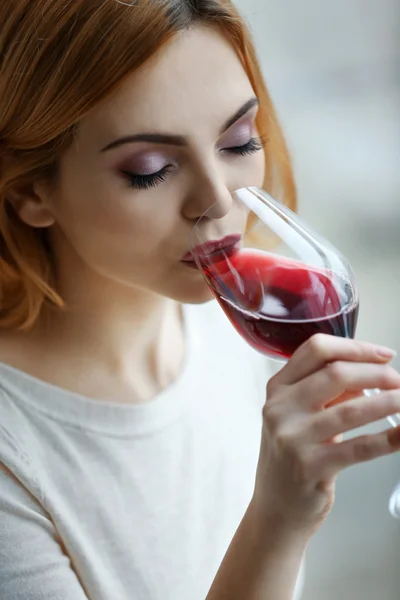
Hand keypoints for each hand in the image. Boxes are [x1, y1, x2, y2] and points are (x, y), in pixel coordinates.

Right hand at [253, 334, 399, 534]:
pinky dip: (389, 439)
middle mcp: (280, 408)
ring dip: (388, 403)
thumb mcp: (300, 416)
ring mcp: (293, 437)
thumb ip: (329, 392)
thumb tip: (371, 376)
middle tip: (398, 381)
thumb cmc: (292, 456)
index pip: (316, 349)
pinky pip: (360, 447)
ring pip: (351, 409)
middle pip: (335, 372)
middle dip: (376, 373)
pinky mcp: (310, 466)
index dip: (355, 347)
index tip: (383, 354)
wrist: (276, 508)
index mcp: (278, 388)